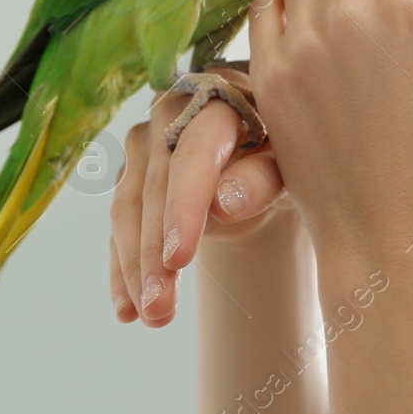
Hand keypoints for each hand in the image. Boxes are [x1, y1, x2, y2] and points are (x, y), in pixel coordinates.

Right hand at [108, 64, 300, 325]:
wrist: (271, 154)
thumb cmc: (291, 154)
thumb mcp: (292, 166)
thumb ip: (264, 179)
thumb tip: (225, 203)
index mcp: (219, 96)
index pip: (194, 153)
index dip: (183, 206)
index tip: (179, 259)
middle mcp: (170, 112)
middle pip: (153, 187)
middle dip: (153, 254)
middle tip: (160, 309)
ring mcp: (144, 143)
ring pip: (128, 209)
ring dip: (135, 268)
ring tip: (152, 316)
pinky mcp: (130, 174)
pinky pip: (120, 226)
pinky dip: (122, 269)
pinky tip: (126, 309)